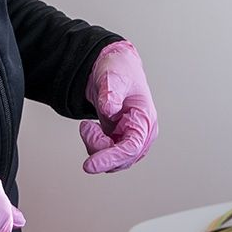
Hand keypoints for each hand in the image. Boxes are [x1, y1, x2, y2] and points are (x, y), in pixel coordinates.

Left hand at [80, 41, 158, 173]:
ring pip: (113, 160)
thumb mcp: (113, 78)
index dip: (111, 157)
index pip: (132, 147)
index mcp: (145, 118)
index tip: (90, 164)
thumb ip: (111, 94)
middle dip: (100, 150)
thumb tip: (110, 109)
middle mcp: (141, 132)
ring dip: (96, 147)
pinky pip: (107, 154)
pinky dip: (95, 145)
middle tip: (86, 128)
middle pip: (123, 159)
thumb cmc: (119, 70)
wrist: (113, 67)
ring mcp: (130, 137)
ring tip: (88, 126)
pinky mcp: (119, 139)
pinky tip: (91, 128)